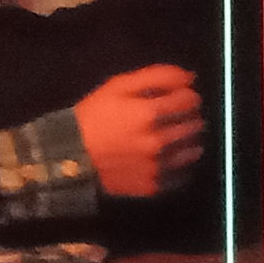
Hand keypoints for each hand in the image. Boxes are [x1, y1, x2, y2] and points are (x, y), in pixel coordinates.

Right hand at [73, 64, 204, 197]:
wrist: (68, 157)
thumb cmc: (92, 117)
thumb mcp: (118, 86)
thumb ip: (156, 76)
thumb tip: (190, 78)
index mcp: (150, 114)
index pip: (190, 100)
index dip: (187, 95)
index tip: (178, 97)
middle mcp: (158, 141)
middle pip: (195, 124)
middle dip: (188, 116)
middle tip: (172, 117)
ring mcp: (156, 166)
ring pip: (192, 149)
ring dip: (187, 140)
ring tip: (171, 137)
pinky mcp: (152, 186)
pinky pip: (181, 175)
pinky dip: (180, 165)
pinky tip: (166, 158)